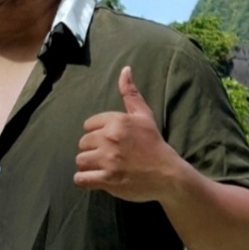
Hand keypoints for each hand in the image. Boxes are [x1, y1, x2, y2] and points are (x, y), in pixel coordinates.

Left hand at [74, 66, 179, 201]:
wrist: (168, 173)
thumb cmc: (154, 143)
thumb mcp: (144, 115)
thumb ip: (130, 93)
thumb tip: (125, 69)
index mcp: (117, 121)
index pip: (88, 125)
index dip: (97, 133)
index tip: (109, 141)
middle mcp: (110, 138)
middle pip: (82, 143)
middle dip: (92, 149)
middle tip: (106, 155)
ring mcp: (108, 160)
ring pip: (80, 160)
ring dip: (88, 165)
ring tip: (101, 167)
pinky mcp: (107, 179)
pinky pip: (81, 178)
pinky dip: (84, 180)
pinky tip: (94, 178)